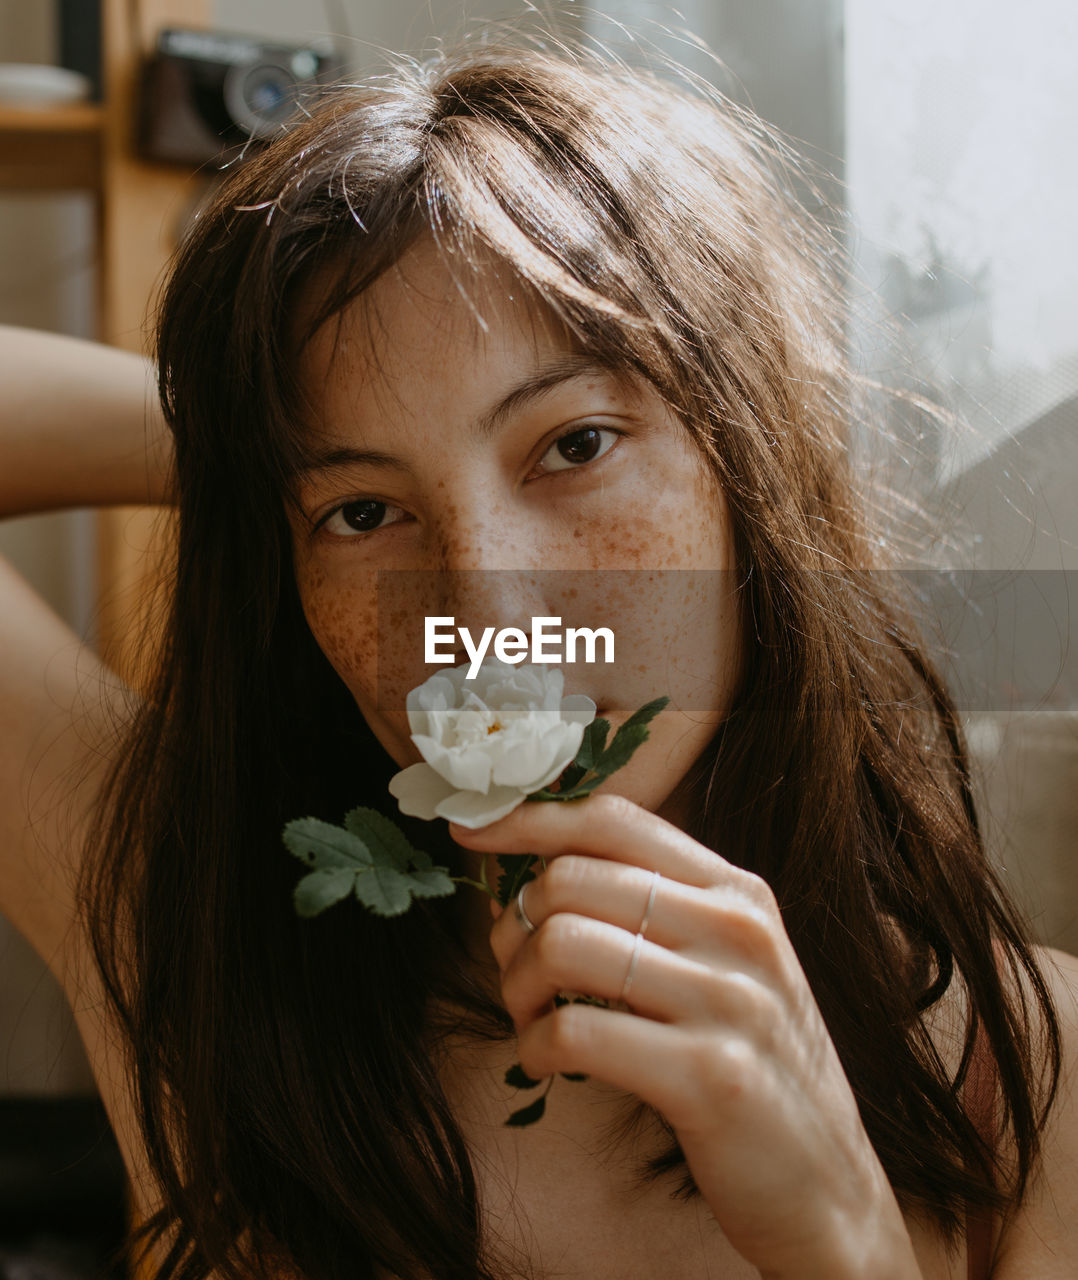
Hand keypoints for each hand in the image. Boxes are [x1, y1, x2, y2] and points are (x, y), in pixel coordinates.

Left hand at [450, 795, 923, 1279]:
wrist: (828, 1187)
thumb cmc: (754, 1063)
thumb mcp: (725, 963)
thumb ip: (654, 908)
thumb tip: (535, 870)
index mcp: (737, 891)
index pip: (614, 819)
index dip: (530, 818)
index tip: (472, 830)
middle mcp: (738, 931)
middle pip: (570, 878)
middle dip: (514, 925)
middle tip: (517, 972)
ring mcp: (730, 1000)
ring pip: (561, 945)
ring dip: (517, 987)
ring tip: (530, 1019)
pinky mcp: (711, 1076)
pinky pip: (573, 1033)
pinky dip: (533, 1048)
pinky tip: (546, 1064)